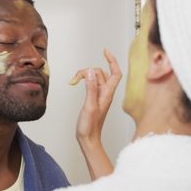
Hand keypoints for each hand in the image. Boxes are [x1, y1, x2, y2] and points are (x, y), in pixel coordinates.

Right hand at [69, 48, 121, 179]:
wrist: (88, 139)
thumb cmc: (90, 126)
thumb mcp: (89, 106)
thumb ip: (90, 88)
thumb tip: (91, 72)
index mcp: (107, 94)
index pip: (115, 73)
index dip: (112, 60)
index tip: (105, 51)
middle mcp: (105, 93)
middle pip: (101, 73)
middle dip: (89, 70)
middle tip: (76, 77)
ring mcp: (100, 96)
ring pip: (95, 78)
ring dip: (85, 76)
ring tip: (74, 81)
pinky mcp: (94, 99)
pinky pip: (91, 85)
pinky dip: (84, 81)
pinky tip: (77, 84)